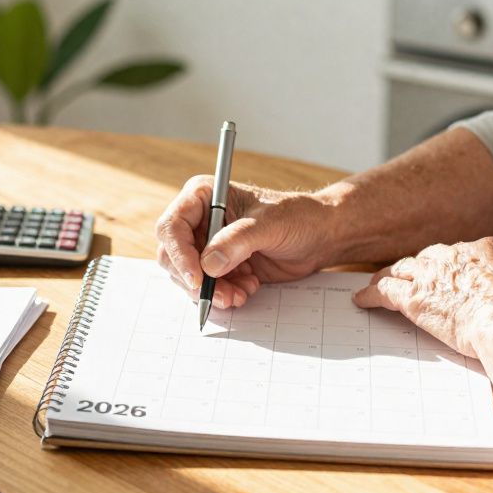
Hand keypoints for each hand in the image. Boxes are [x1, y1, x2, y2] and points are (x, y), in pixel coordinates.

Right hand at [155, 176, 336, 308]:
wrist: (319, 236)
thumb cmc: (298, 217)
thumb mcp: (270, 224)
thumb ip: (238, 240)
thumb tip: (209, 264)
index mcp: (204, 197)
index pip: (172, 227)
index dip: (180, 254)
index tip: (198, 278)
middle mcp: (200, 221)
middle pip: (173, 256)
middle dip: (195, 280)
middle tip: (222, 295)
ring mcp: (208, 246)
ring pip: (188, 277)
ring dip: (211, 292)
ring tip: (241, 293)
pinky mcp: (220, 267)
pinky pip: (206, 288)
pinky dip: (223, 295)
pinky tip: (247, 289)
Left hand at [352, 237, 492, 357]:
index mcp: (489, 248)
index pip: (461, 254)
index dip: (450, 267)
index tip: (446, 276)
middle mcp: (457, 254)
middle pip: (429, 257)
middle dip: (419, 269)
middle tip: (410, 279)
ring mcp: (433, 273)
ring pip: (402, 269)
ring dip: (390, 277)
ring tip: (378, 285)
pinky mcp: (414, 297)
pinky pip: (384, 291)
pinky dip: (371, 295)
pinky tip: (361, 301)